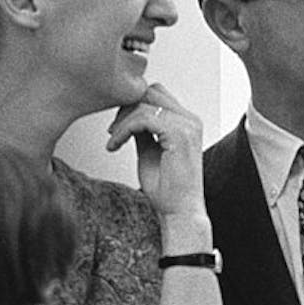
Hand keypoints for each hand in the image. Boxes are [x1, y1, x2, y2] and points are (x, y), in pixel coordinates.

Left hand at [105, 84, 204, 218]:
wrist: (180, 212)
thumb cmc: (168, 190)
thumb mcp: (149, 152)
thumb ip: (143, 132)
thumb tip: (127, 118)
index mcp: (187, 123)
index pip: (157, 96)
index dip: (133, 106)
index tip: (117, 127)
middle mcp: (190, 120)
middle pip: (151, 92)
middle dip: (127, 107)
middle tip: (113, 130)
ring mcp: (187, 126)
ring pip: (145, 104)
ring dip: (122, 121)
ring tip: (113, 141)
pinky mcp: (179, 134)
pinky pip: (142, 118)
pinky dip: (123, 130)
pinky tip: (116, 145)